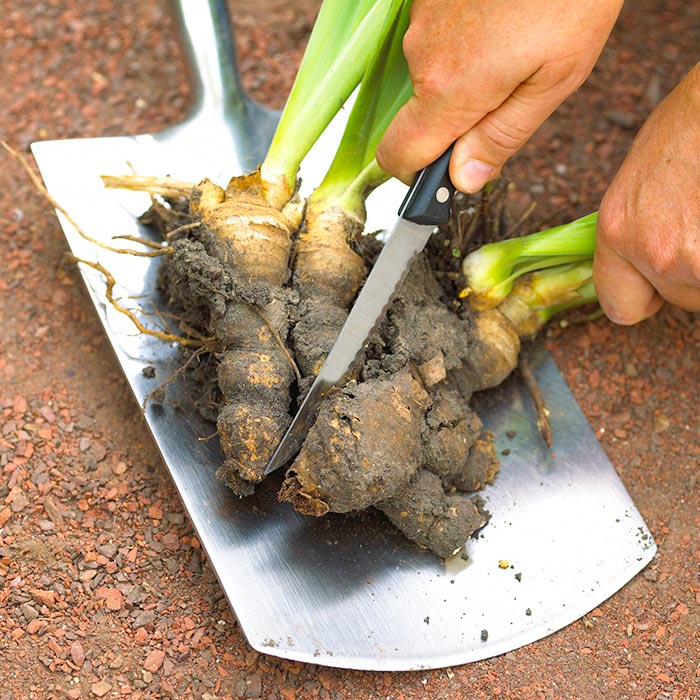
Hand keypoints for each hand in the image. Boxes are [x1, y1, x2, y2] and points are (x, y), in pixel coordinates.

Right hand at [375, 0, 622, 192]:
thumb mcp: (555, 78)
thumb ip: (502, 136)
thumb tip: (464, 181)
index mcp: (450, 89)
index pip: (397, 156)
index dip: (416, 174)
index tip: (444, 171)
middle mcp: (422, 55)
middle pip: (420, 112)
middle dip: (456, 115)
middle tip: (511, 87)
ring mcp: (420, 19)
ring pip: (430, 71)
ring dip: (463, 71)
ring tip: (513, 38)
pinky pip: (435, 34)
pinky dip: (462, 36)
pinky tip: (499, 13)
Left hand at [594, 62, 699, 323]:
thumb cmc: (691, 123)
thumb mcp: (639, 182)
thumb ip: (636, 231)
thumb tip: (643, 266)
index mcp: (619, 231)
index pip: (620, 309)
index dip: (644, 295)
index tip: (657, 278)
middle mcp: (655, 254)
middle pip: (679, 297)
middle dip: (691, 270)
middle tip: (697, 222)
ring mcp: (699, 259)